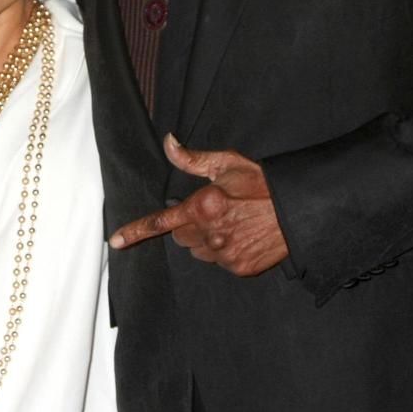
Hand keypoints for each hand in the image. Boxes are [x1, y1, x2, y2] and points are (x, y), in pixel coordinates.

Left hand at [109, 134, 288, 276]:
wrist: (297, 210)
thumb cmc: (262, 184)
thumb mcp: (227, 164)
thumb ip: (192, 159)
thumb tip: (168, 143)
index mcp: (203, 206)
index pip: (162, 222)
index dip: (135, 231)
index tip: (115, 241)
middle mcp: (210, 234)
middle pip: (180, 237)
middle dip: (188, 225)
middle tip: (211, 211)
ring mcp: (225, 255)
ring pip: (197, 252)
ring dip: (205, 240)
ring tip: (230, 224)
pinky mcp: (239, 267)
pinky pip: (219, 263)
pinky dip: (224, 252)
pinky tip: (241, 237)